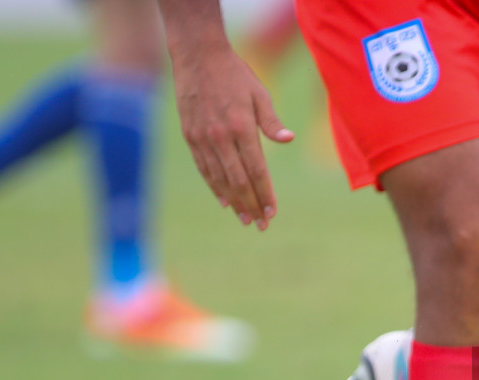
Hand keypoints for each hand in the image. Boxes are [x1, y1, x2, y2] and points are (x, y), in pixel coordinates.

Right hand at [171, 42, 293, 229]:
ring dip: (234, 202)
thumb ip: (272, 121)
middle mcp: (220, 137)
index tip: (272, 212)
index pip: (257, 170)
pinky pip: (204, 168)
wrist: (197, 56)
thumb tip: (289, 139)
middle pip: (238, 181)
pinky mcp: (190, 136)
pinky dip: (214, 187)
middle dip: (251, 205)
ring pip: (219, 178)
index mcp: (241, 127)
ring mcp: (202, 138)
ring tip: (245, 219)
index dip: (265, 194)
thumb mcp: (259, 93)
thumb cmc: (235, 75)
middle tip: (261, 225)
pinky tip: (224, 201)